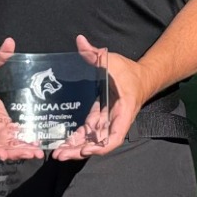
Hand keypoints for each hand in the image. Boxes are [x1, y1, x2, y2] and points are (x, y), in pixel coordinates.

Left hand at [51, 34, 149, 160]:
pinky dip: (76, 140)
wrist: (140, 78)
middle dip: (79, 151)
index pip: (114, 136)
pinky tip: (62, 144)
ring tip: (57, 154)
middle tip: (59, 155)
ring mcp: (106, 122)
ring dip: (75, 149)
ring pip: (91, 141)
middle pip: (98, 144)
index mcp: (122, 111)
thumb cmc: (128, 71)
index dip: (100, 145)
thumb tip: (80, 40)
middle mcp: (114, 122)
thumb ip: (95, 54)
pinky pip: (87, 134)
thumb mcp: (113, 61)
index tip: (85, 149)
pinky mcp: (99, 120)